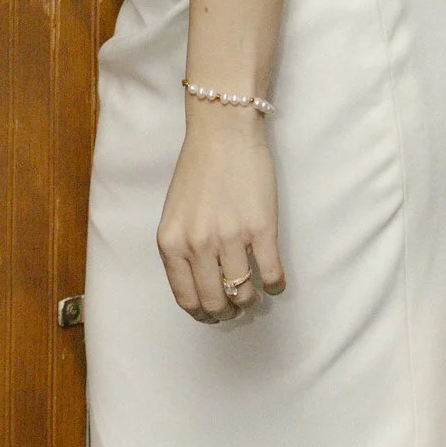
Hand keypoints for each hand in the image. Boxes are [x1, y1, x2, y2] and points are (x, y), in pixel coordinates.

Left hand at [156, 103, 283, 324]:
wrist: (223, 132)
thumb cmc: (198, 169)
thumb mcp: (175, 213)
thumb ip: (182, 247)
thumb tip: (200, 283)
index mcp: (171, 243)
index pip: (186, 298)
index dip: (203, 313)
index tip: (213, 313)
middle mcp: (197, 245)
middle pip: (215, 302)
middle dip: (227, 312)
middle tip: (236, 306)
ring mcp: (230, 238)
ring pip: (243, 294)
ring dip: (250, 300)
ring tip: (254, 291)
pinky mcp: (261, 230)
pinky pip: (270, 276)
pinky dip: (274, 286)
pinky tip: (273, 281)